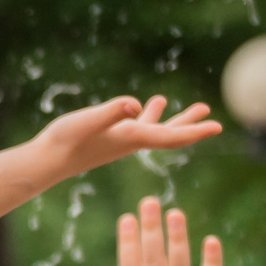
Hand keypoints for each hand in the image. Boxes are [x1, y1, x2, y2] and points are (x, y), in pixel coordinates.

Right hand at [42, 96, 220, 176]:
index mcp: (131, 137)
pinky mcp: (110, 137)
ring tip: (196, 107)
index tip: (218, 126)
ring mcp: (121, 141)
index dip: (195, 130)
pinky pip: (138, 125)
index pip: (170, 136)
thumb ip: (110, 112)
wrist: (47, 161)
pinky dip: (149, 115)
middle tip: (213, 118)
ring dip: (177, 120)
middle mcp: (131, 141)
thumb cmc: (65, 141)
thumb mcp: (88, 121)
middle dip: (192, 126)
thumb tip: (135, 104)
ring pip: (157, 130)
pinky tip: (146, 105)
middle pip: (170, 135)